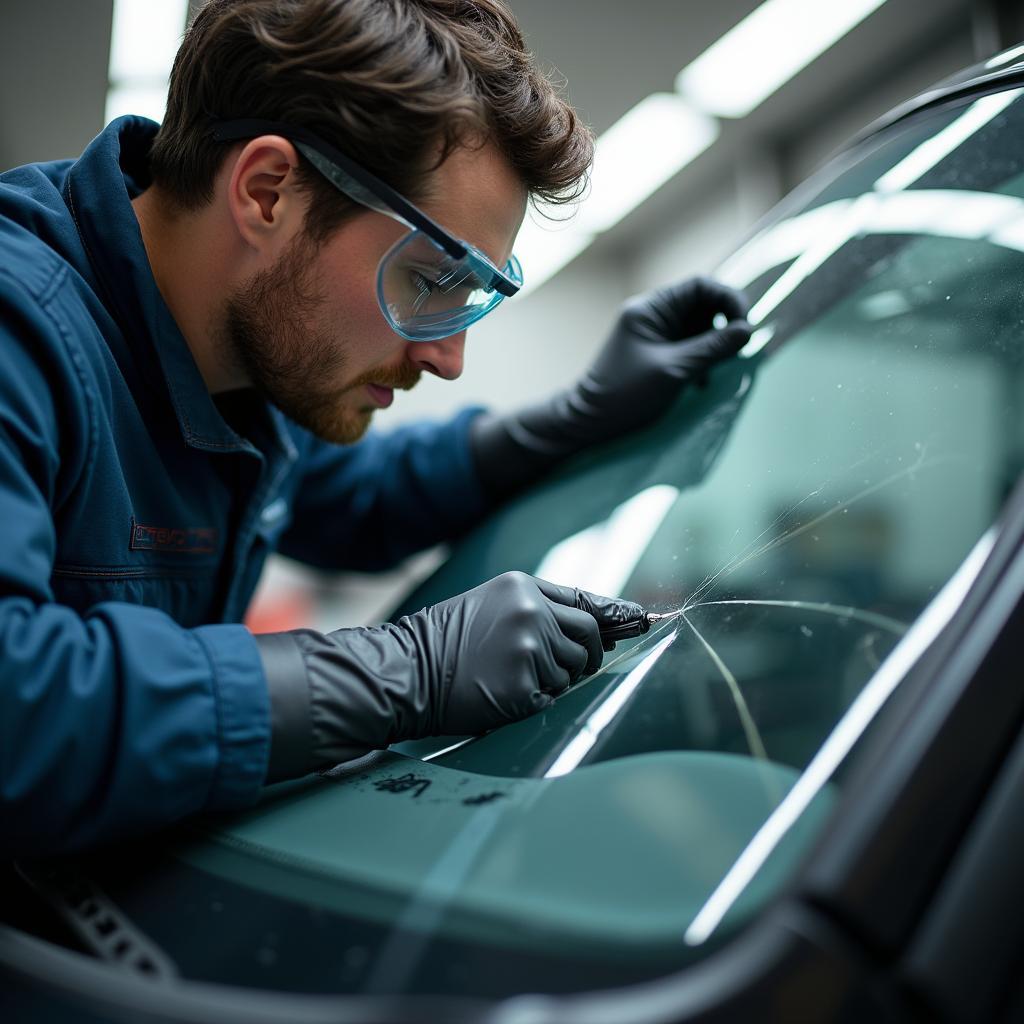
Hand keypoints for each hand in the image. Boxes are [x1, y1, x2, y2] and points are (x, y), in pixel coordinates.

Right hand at [259, 572, 644, 771]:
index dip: (613, 616)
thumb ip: (539, 611)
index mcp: (523, 587)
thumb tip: (596, 630)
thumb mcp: (490, 607)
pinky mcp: (525, 684)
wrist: (406, 672)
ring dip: (554, 680)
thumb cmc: (444, 643)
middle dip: (584, 657)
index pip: (583, 602)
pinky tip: (503, 694)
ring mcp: (530, 648)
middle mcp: (532, 612)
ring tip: (509, 677)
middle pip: (588, 637)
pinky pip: (552, 698)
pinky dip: (535, 702)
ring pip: (574, 671)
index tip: (643, 620)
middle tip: (557, 669)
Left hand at [575, 276, 750, 432]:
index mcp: (650, 308)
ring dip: (713, 347)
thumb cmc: (625, 394)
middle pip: (702, 305)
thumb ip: (711, 348)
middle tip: (734, 351)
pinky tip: (701, 382)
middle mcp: (653, 315)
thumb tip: (748, 331)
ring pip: (698, 328)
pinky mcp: (657, 355)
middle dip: (722, 326)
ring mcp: (654, 335)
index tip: (745, 327)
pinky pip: (689, 347)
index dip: (728, 299)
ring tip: (713, 372)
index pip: (700, 286)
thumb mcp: (673, 370)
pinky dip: (702, 360)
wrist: (589, 423)